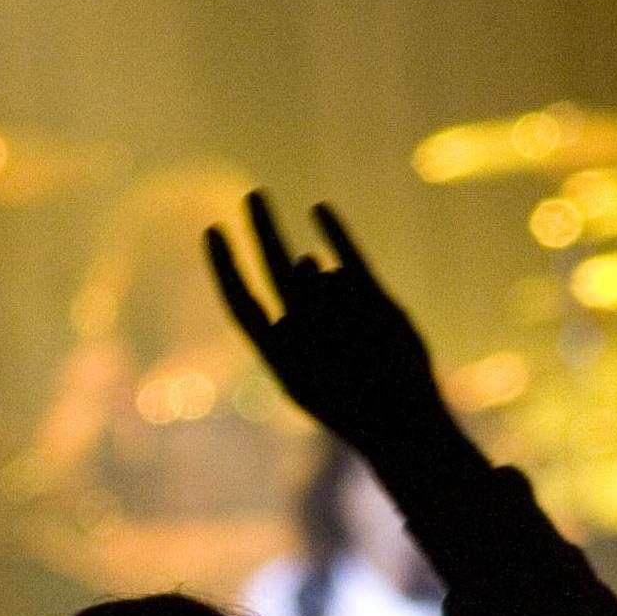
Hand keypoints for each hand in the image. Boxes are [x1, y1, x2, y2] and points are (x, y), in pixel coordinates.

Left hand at [205, 193, 471, 484]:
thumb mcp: (311, 362)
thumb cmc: (349, 405)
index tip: (213, 229)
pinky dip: (334, 233)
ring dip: (329, 298)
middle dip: (263, 231)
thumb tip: (303, 260)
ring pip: (319, 277)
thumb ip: (301, 317)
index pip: (242, 302)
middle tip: (254, 195)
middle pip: (275, 269)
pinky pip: (349, 258)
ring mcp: (339, 312)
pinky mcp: (373, 300)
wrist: (403, 420)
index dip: (224, 267)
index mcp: (278, 350)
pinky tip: (319, 210)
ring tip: (347, 333)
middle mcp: (304, 327)